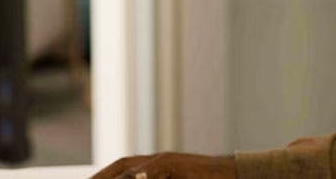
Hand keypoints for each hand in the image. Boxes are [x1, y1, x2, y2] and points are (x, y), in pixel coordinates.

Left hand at [91, 152, 235, 178]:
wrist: (233, 174)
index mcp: (157, 164)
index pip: (122, 167)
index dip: (103, 175)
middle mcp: (159, 159)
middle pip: (122, 164)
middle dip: (101, 176)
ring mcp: (167, 161)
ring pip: (133, 168)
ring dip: (115, 177)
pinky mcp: (177, 165)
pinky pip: (152, 170)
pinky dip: (138, 176)